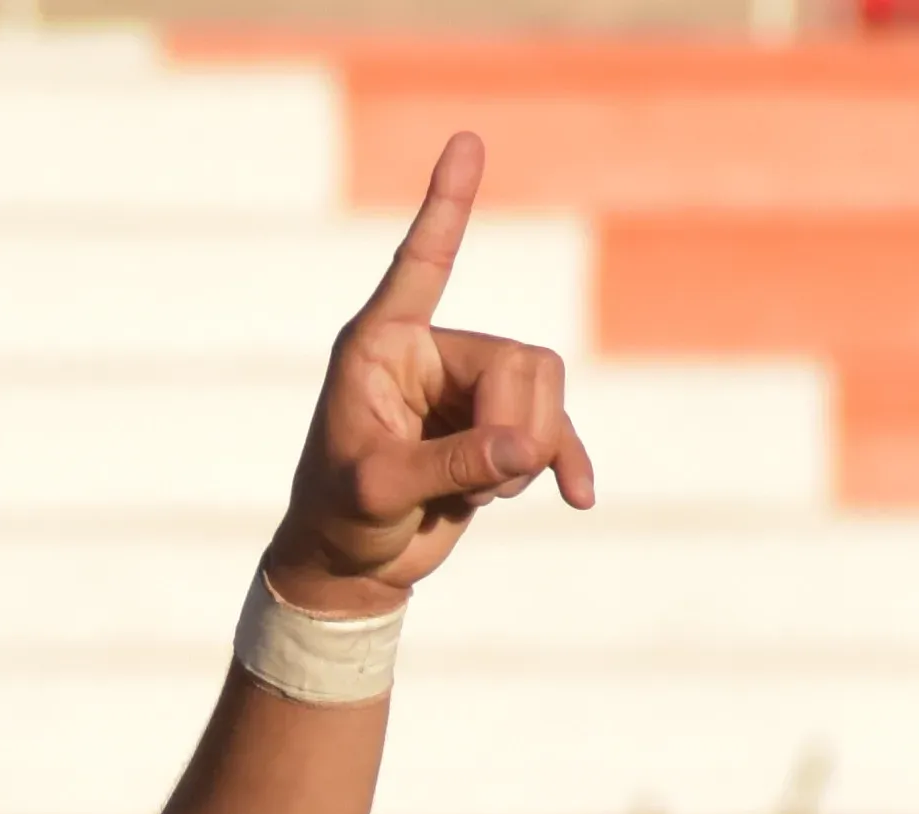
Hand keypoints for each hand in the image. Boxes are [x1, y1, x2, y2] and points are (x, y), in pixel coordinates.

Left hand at [267, 132, 595, 614]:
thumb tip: (528, 446)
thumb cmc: (340, 520)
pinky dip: (565, 460)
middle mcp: (428, 355)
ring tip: (482, 495)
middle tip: (480, 483)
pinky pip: (557, 425)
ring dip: (529, 450)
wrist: (351, 567)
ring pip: (544, 388)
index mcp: (381, 346)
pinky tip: (578, 497)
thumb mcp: (382, 492)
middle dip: (514, 426)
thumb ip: (452, 465)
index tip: (467, 141)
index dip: (446, 204)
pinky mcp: (497, 425)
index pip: (423, 263)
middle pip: (518, 359)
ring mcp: (468, 388)